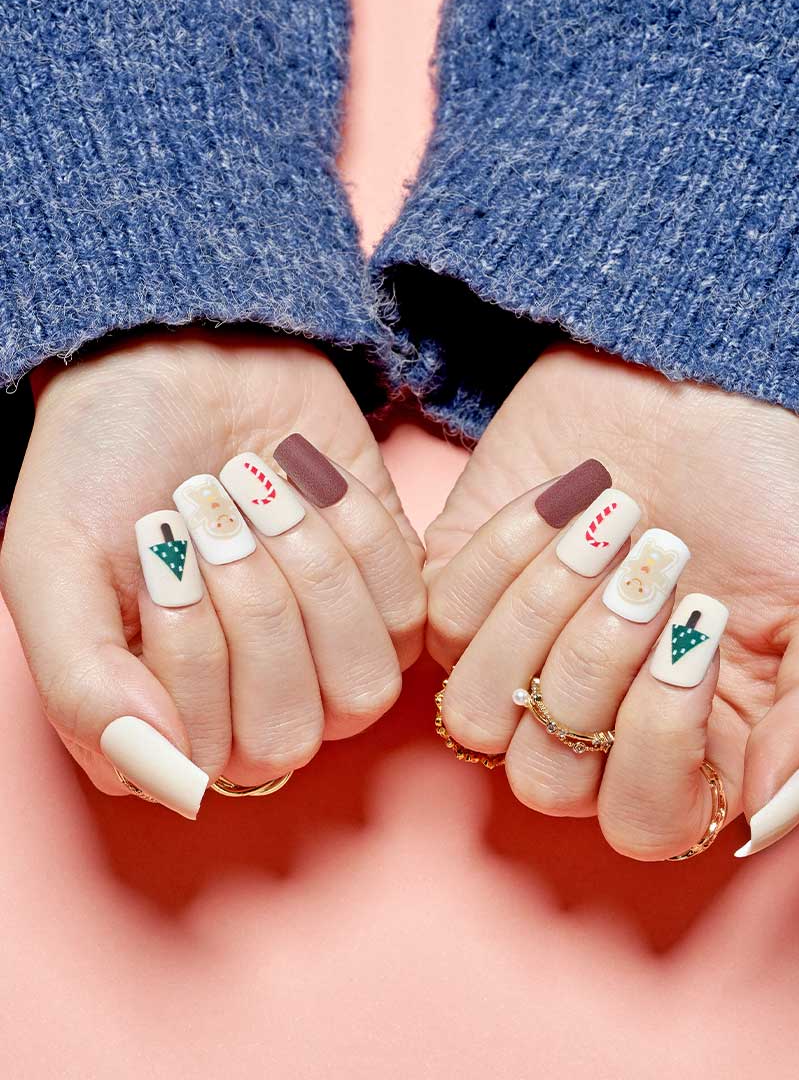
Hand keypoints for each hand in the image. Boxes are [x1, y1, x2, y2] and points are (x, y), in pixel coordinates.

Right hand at [0, 329, 424, 816]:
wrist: (183, 362)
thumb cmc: (106, 463)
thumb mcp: (51, 569)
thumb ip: (83, 688)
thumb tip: (164, 777)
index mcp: (165, 720)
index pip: (206, 756)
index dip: (190, 651)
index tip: (157, 550)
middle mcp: (255, 708)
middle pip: (290, 732)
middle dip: (252, 607)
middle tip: (213, 516)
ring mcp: (330, 656)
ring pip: (362, 685)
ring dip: (311, 571)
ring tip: (260, 492)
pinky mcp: (390, 595)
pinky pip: (408, 611)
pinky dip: (357, 532)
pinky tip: (310, 482)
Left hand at [425, 344, 798, 858]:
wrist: (704, 378)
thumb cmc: (780, 493)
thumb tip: (763, 818)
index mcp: (689, 744)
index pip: (642, 824)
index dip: (658, 746)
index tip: (699, 631)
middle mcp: (595, 719)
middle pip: (545, 779)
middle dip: (599, 661)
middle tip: (658, 559)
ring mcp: (521, 659)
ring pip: (475, 714)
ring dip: (543, 611)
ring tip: (611, 523)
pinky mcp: (464, 590)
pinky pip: (442, 620)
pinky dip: (503, 551)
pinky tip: (567, 496)